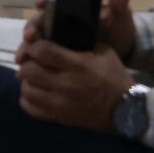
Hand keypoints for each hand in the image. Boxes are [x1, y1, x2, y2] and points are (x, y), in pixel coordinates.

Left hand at [15, 38, 135, 130]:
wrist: (127, 110)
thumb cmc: (115, 77)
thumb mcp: (103, 52)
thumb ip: (80, 42)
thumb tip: (58, 35)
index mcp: (76, 65)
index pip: (42, 51)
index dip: (33, 45)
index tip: (35, 44)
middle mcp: (64, 84)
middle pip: (29, 71)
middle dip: (26, 63)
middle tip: (31, 60)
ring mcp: (60, 104)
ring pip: (27, 90)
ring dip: (26, 81)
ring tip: (33, 77)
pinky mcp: (60, 118)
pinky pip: (32, 110)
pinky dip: (27, 100)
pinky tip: (34, 93)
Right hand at [20, 0, 138, 60]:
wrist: (123, 56)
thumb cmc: (118, 32)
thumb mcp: (119, 17)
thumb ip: (118, 2)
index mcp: (71, 9)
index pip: (53, 2)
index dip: (44, 2)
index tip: (38, 5)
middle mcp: (59, 22)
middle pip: (40, 22)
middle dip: (31, 29)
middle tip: (29, 38)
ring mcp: (56, 40)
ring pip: (36, 41)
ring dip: (26, 48)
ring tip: (22, 58)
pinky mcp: (55, 56)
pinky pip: (39, 57)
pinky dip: (31, 62)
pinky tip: (26, 70)